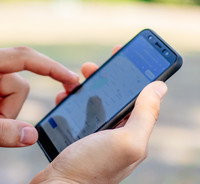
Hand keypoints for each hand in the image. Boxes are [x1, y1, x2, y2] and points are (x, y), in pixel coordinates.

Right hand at [31, 46, 167, 183]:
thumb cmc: (91, 169)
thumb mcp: (126, 141)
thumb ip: (145, 114)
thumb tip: (160, 86)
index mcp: (132, 133)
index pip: (140, 96)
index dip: (134, 72)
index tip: (122, 53)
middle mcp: (116, 134)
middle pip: (115, 96)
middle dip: (104, 77)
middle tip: (89, 67)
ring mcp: (96, 136)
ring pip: (94, 103)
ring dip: (84, 88)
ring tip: (73, 82)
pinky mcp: (78, 138)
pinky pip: (77, 113)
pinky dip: (70, 102)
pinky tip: (62, 98)